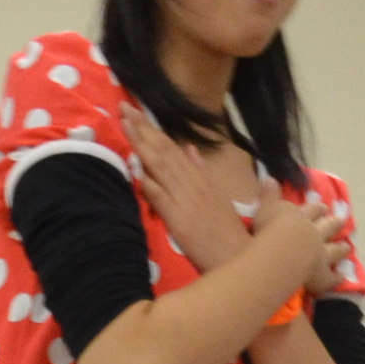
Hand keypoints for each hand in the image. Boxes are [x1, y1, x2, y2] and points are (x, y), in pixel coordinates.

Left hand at [123, 107, 253, 271]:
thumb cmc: (229, 235)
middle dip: (143, 127)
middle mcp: (192, 182)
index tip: (135, 112)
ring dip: (141, 143)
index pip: (172, 148)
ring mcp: (186, 199)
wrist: (241, 258)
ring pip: (161, 165)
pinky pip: (161, 197)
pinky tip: (134, 167)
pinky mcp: (180, 219)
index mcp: (200, 177)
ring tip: (125, 122)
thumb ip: (202, 173)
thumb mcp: (217, 197)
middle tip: (123, 105)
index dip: (153, 130)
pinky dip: (148, 181)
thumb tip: (190, 149)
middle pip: (164, 150)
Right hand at [270, 179, 353, 295]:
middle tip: (342, 220)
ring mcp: (320, 254)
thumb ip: (268, 194)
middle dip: (334, 223)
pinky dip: (336, 278)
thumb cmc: (271, 227)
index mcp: (301, 217)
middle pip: (327, 227)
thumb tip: (269, 179)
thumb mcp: (266, 206)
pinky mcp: (320, 276)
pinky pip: (330, 277)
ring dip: (340, 248)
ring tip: (347, 247)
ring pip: (333, 250)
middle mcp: (314, 233)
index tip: (323, 206)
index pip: (311, 210)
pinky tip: (341, 278)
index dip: (317, 209)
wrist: (284, 249)